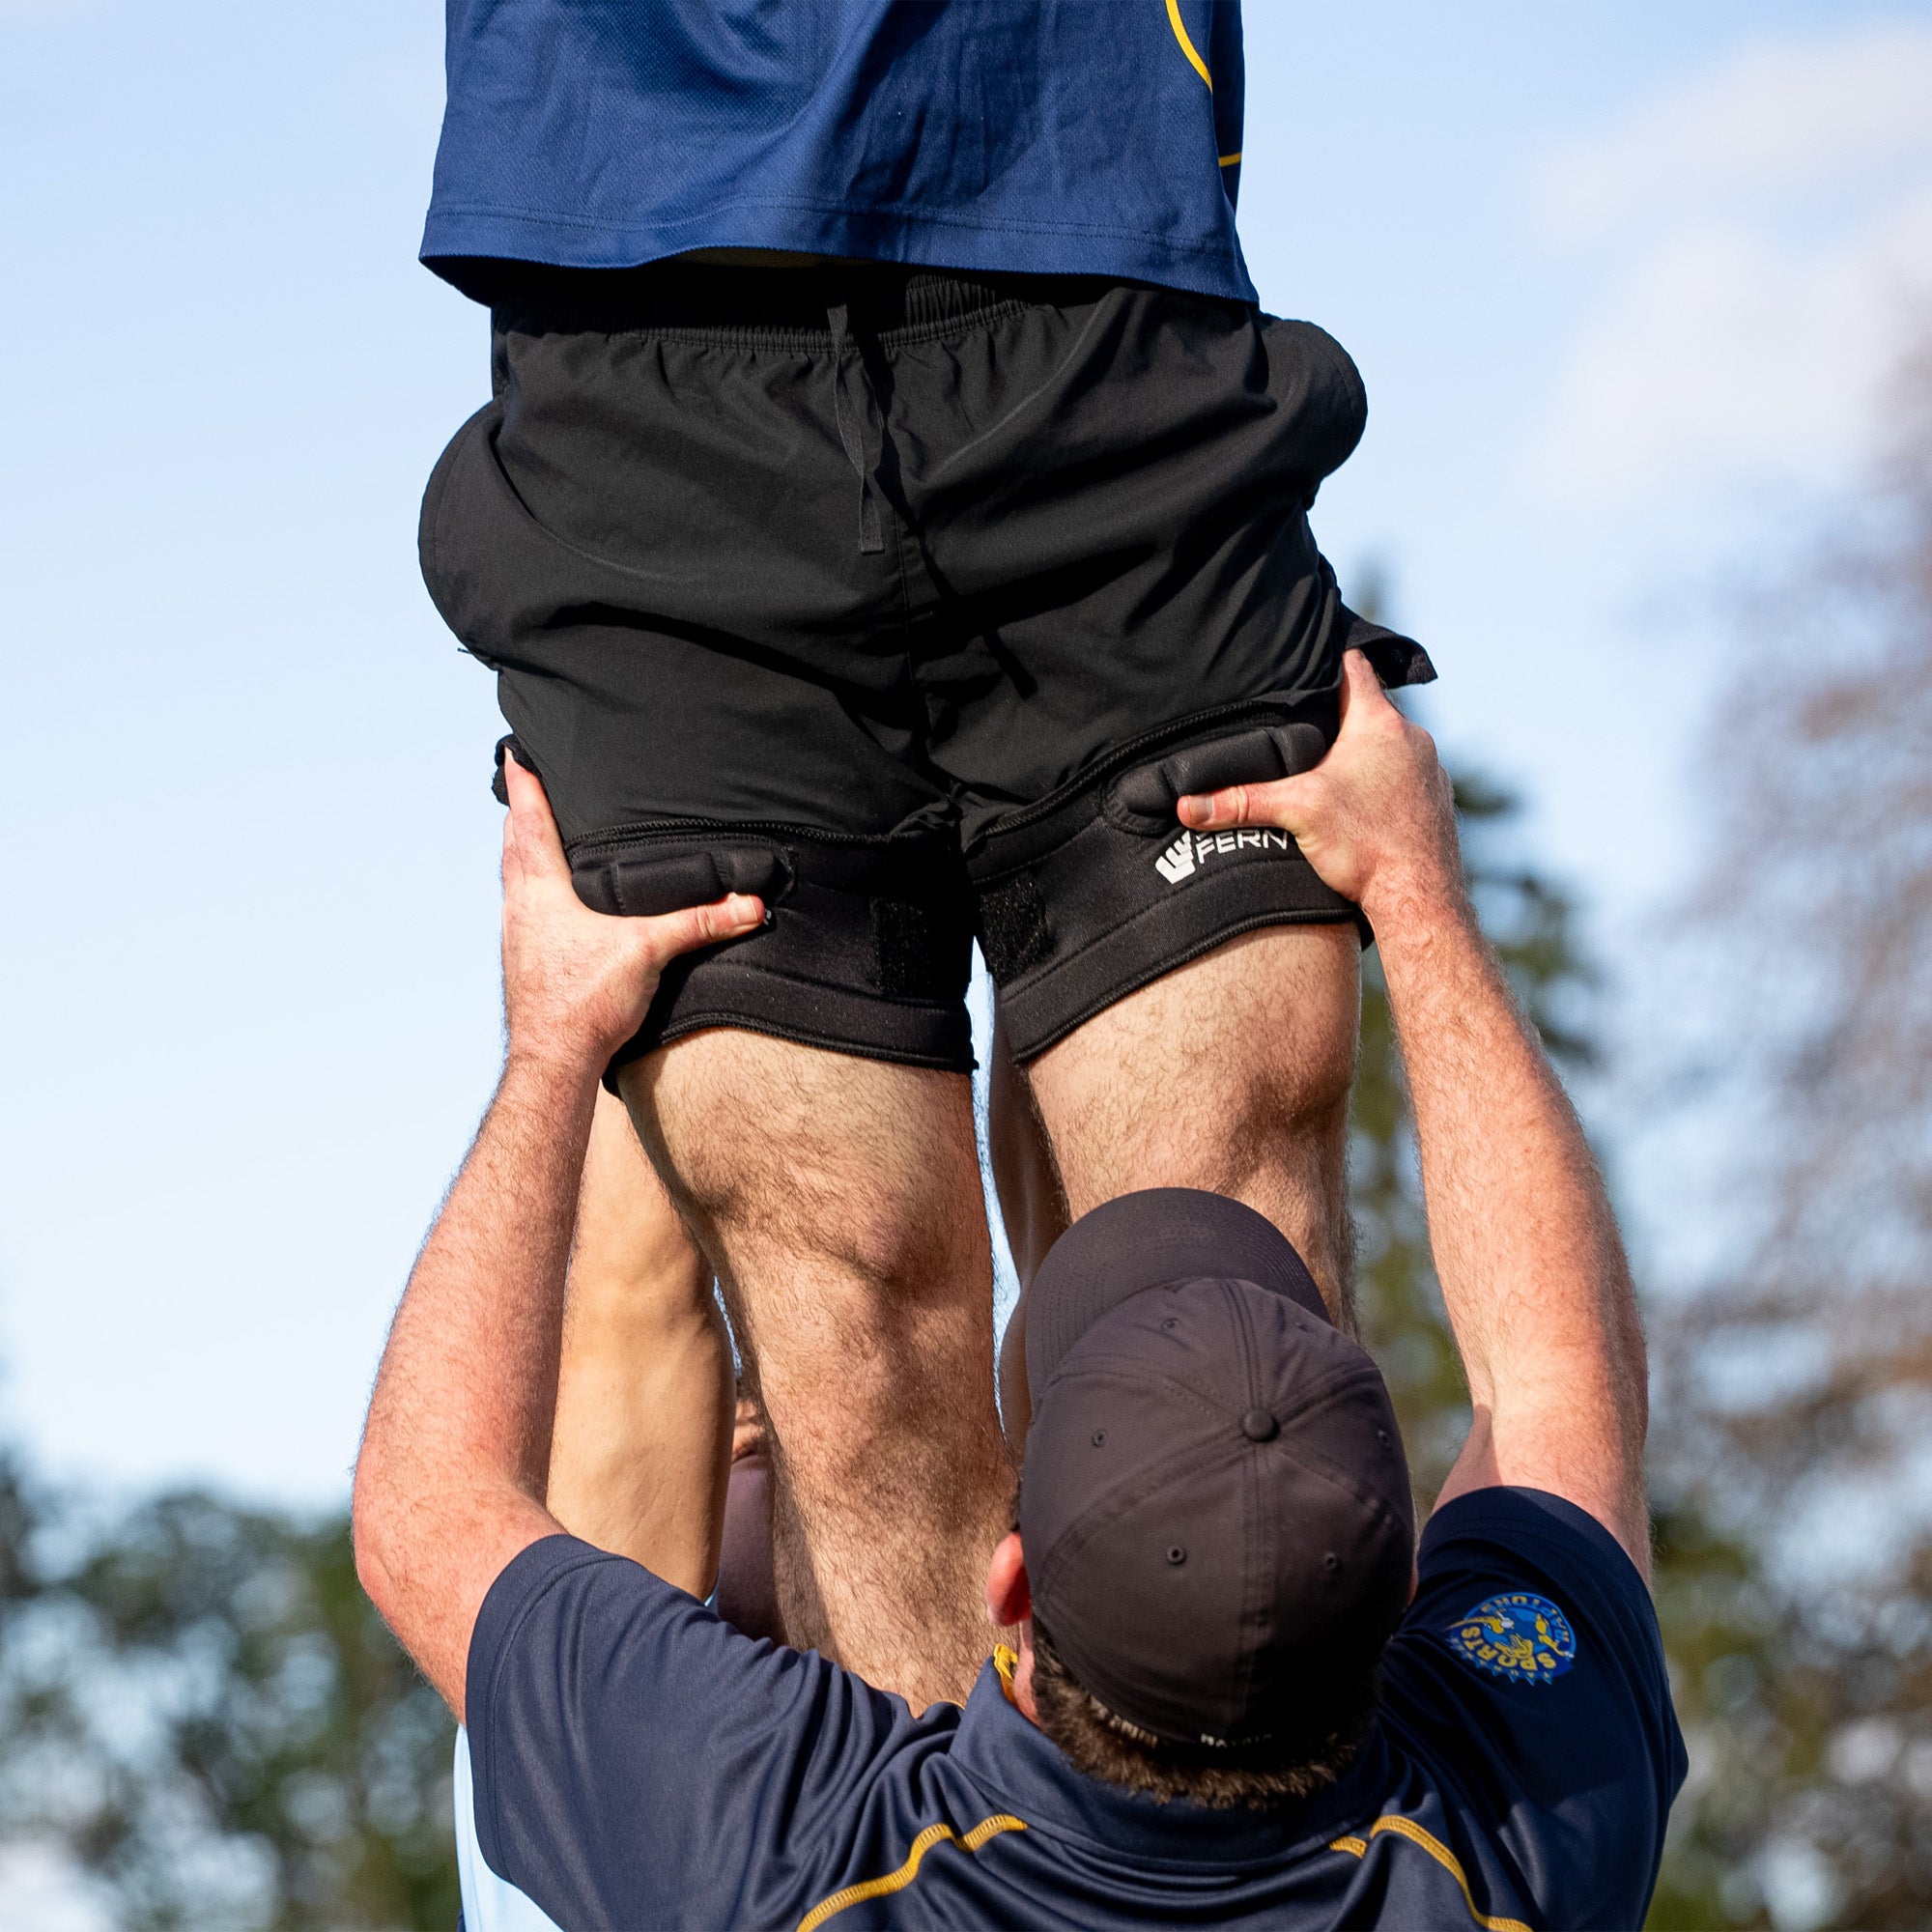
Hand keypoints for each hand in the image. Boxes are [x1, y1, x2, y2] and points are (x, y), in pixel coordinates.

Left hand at [500, 751, 763, 1071]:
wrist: (552, 1062)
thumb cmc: (584, 1003)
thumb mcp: (649, 953)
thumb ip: (699, 924)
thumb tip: (749, 906)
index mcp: (541, 890)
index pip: (529, 821)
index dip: (524, 785)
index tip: (513, 752)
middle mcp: (520, 907)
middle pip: (513, 845)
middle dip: (520, 812)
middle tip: (524, 784)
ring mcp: (516, 936)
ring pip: (513, 879)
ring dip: (520, 851)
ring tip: (530, 835)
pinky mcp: (522, 962)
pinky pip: (521, 911)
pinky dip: (529, 890)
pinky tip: (547, 905)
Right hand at [1177, 650, 1462, 924]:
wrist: (1420, 899)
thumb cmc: (1365, 846)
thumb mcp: (1295, 813)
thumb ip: (1239, 803)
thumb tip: (1186, 804)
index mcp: (1378, 724)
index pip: (1354, 669)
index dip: (1330, 660)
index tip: (1311, 659)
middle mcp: (1413, 739)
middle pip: (1371, 710)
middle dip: (1340, 718)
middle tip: (1306, 726)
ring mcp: (1431, 771)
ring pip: (1392, 747)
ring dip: (1366, 754)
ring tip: (1332, 771)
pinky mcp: (1438, 803)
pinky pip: (1408, 779)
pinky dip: (1386, 785)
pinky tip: (1363, 808)